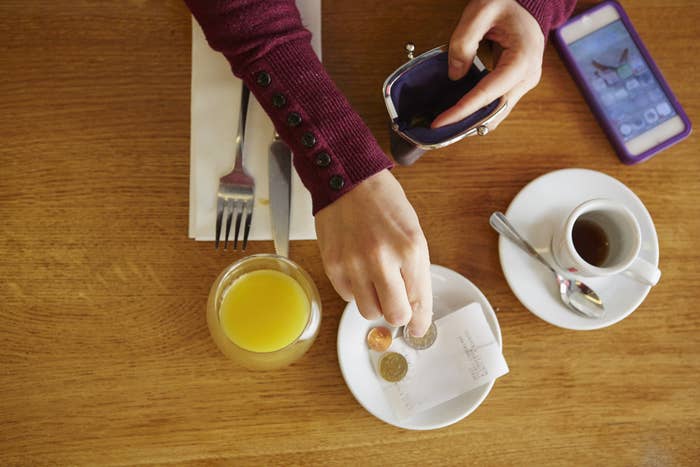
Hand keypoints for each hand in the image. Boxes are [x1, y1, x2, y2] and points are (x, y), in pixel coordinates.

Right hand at [315, 169, 432, 336]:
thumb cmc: (384, 203)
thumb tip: (415, 308)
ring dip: (375, 303)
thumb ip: (415, 272)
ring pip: (369, 312)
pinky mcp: (332, 266)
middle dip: (398, 314)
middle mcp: (382, 260)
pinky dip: (355, 290)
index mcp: (410, 250)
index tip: (417, 328)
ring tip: (375, 281)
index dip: (419, 322)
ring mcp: (354, 264)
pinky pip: (347, 296)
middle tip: (397, 304)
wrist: (347, 180)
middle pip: (394, 315)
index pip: (419, 302)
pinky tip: (358, 269)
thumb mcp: (413, 233)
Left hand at [431, 0, 544, 128]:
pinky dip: (478, 112)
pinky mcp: (516, 85)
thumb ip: (464, 41)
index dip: (463, 110)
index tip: (441, 122)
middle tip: (439, 127)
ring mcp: (524, 82)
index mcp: (523, 59)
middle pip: (496, 110)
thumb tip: (455, 75)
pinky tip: (459, 114)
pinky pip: (497, 105)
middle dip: (467, 122)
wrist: (523, 4)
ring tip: (446, 124)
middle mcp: (528, 76)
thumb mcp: (480, 12)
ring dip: (473, 121)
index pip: (489, 93)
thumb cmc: (505, 4)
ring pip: (497, 112)